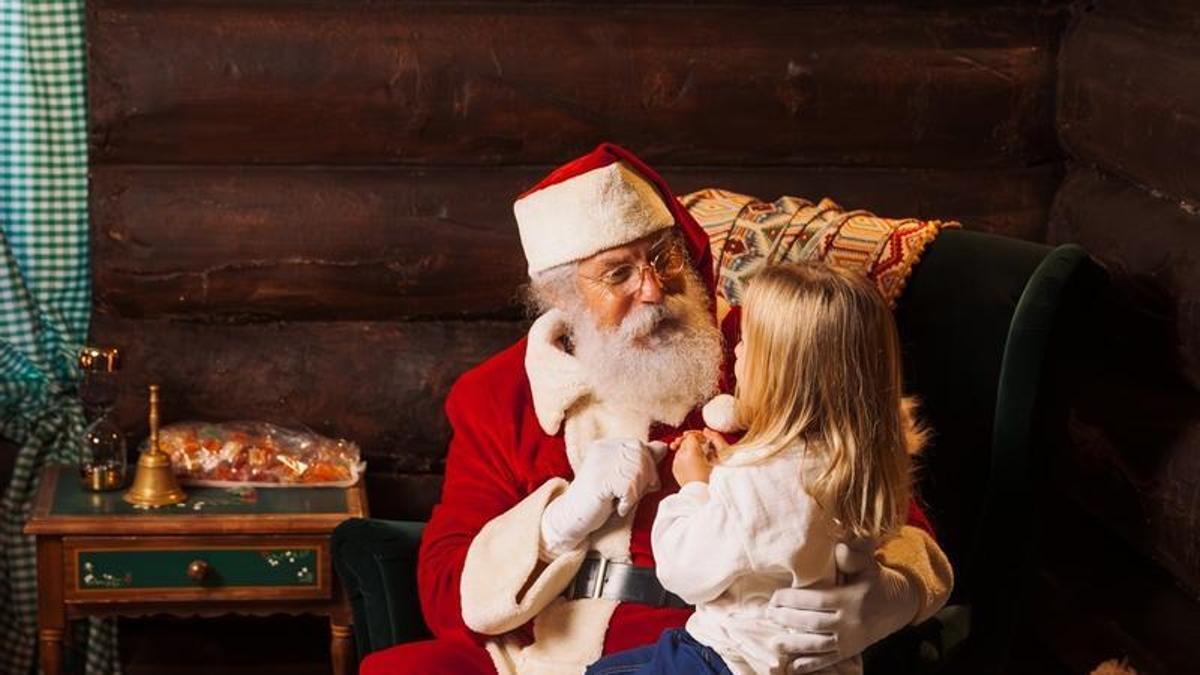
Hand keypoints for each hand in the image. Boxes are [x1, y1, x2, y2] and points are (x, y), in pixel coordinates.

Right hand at [539, 438, 666, 556]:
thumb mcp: (621, 477)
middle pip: (641, 457)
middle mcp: (602, 450)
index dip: (648, 466)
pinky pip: (628, 488)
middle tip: (634, 495)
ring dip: (636, 492)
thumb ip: (639, 462)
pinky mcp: (599, 480)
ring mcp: (599, 464)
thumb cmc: (599, 500)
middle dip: (646, 479)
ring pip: (637, 472)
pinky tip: (617, 507)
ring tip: (623, 501)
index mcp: (606, 445)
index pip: (640, 445)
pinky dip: (627, 502)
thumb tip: (663, 448)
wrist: (572, 518)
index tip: (644, 484)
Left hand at [670, 431, 712, 484]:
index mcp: (692, 451)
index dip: (699, 436)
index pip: (692, 436)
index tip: (704, 440)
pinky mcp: (674, 469)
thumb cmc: (708, 478)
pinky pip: (678, 458)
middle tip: (701, 447)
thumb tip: (703, 437)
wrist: (699, 492)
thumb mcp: (713, 459)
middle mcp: (682, 455)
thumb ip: (707, 445)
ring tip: (696, 455)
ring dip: (687, 450)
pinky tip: (691, 463)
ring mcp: (676, 462)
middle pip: (685, 441)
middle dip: (692, 442)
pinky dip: (684, 458)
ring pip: (681, 449)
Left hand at [764, 538, 919, 672]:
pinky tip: (793, 666)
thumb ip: (853, 557)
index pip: (817, 600)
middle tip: (768, 614)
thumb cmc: (876, 581)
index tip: (775, 597)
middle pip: (813, 623)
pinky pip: (828, 659)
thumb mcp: (868, 565)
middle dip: (787, 619)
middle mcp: (850, 622)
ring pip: (818, 645)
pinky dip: (810, 664)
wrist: (900, 606)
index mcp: (851, 599)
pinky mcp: (851, 651)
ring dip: (794, 645)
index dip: (793, 600)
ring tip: (774, 642)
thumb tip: (839, 547)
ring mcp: (850, 640)